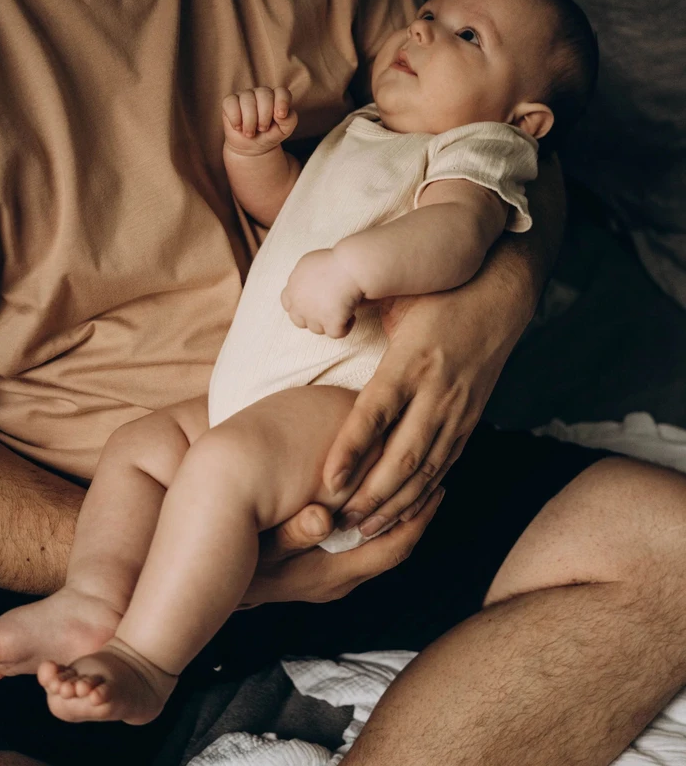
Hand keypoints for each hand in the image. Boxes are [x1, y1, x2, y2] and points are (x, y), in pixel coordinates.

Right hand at [222, 86, 297, 156]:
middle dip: (264, 116)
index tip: (280, 117)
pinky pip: (231, 103)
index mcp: (277, 97)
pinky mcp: (230, 101)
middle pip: (264, 94)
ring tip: (250, 132)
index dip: (282, 102)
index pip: (281, 92)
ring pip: (247, 100)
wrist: (252, 147)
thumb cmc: (270, 135)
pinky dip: (235, 118)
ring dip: (250, 121)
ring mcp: (245, 95)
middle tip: (262, 129)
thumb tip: (279, 114)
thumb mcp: (285, 130)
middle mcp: (261, 93)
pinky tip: (238, 127)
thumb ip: (290, 120)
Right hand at [237, 486, 444, 607]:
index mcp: (332, 574)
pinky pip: (365, 549)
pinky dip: (380, 524)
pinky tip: (379, 499)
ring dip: (401, 518)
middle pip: (395, 550)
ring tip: (418, 483)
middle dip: (418, 515)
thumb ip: (291, 534)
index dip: (418, 519)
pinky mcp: (324, 574)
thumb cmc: (236, 561)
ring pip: (381, 550)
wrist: (210, 589)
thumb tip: (322, 518)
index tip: (437, 486)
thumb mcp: (259, 547)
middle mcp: (339, 581)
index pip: (392, 549)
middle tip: (439, 477)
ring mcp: (332, 581)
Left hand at [281, 248, 362, 338]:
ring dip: (328, 322)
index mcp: (293, 286)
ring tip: (342, 309)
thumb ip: (303, 279)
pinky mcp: (331, 322)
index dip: (299, 306)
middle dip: (311, 318)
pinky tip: (351, 316)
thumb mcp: (309, 263)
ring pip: (317, 329)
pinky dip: (345, 327)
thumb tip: (310, 290)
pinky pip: (336, 333)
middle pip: (299, 321)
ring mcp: (314, 315)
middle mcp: (300, 303)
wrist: (350, 266)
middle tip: (327, 310)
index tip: (312, 303)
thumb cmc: (334, 260)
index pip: (287, 304)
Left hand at [322, 283, 524, 538]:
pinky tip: (403, 513)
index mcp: (411, 358)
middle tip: (339, 522)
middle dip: (372, 495)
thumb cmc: (437, 292)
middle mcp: (437, 390)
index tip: (328, 481)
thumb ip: (360, 316)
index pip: (377, 412)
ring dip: (397, 505)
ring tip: (365, 528)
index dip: (352, 449)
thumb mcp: (395, 297)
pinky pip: (446, 464)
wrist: (500, 294)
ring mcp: (458, 408)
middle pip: (404, 455)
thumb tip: (319, 322)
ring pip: (428, 469)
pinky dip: (424, 494)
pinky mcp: (471, 418)